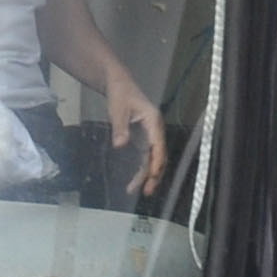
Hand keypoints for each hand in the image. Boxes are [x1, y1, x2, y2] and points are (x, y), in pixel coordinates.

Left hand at [102, 75, 168, 198]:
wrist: (119, 85)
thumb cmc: (120, 94)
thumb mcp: (117, 109)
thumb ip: (119, 127)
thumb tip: (120, 144)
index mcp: (153, 121)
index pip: (158, 145)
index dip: (156, 162)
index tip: (152, 176)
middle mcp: (155, 130)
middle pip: (159, 156)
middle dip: (154, 174)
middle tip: (147, 191)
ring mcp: (150, 135)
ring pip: (153, 159)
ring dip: (147, 175)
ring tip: (138, 192)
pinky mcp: (143, 139)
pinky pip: (145, 158)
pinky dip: (141, 170)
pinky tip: (134, 182)